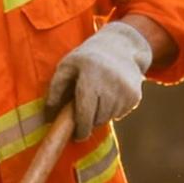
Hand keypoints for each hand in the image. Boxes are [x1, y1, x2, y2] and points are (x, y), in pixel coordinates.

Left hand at [46, 21, 152, 140]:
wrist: (120, 46)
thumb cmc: (87, 58)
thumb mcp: (67, 66)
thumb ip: (55, 89)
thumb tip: (48, 114)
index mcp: (91, 77)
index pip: (85, 114)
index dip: (81, 129)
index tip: (77, 135)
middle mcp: (111, 84)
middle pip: (97, 119)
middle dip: (89, 120)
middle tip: (84, 109)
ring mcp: (126, 91)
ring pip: (109, 118)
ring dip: (100, 114)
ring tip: (97, 97)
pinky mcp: (135, 96)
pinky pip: (120, 114)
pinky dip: (112, 110)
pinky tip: (110, 94)